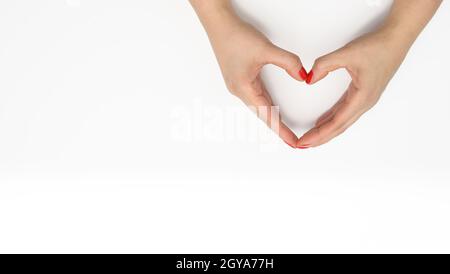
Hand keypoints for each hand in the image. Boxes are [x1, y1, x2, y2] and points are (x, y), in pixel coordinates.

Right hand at [203, 10, 306, 146]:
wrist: (218, 24)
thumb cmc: (235, 36)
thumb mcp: (266, 49)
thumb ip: (288, 62)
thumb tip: (303, 76)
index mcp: (244, 89)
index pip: (268, 115)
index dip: (282, 130)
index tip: (293, 142)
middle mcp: (240, 91)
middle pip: (263, 116)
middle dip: (279, 129)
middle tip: (294, 141)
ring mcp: (239, 86)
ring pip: (259, 108)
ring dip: (273, 119)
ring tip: (286, 130)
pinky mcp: (240, 80)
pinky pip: (257, 99)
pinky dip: (267, 107)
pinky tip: (274, 110)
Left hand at [296, 29, 409, 147]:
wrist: (397, 38)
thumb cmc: (377, 46)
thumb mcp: (347, 53)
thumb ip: (325, 64)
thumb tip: (310, 79)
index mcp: (362, 97)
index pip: (337, 122)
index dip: (319, 134)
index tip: (305, 141)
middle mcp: (364, 102)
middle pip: (339, 127)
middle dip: (320, 137)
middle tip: (302, 145)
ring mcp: (365, 99)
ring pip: (342, 121)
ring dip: (326, 130)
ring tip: (310, 137)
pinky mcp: (363, 93)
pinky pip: (345, 111)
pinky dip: (332, 118)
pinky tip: (322, 122)